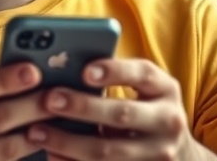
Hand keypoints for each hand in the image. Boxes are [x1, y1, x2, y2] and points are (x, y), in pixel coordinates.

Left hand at [26, 58, 216, 159]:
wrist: (179, 154)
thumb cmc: (148, 110)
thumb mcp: (145, 90)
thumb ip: (117, 77)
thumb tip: (65, 65)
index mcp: (166, 89)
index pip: (142, 74)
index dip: (114, 71)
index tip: (85, 70)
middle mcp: (168, 121)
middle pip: (122, 114)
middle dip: (82, 107)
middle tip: (49, 99)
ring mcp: (158, 154)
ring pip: (108, 150)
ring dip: (68, 142)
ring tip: (37, 131)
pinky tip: (51, 154)